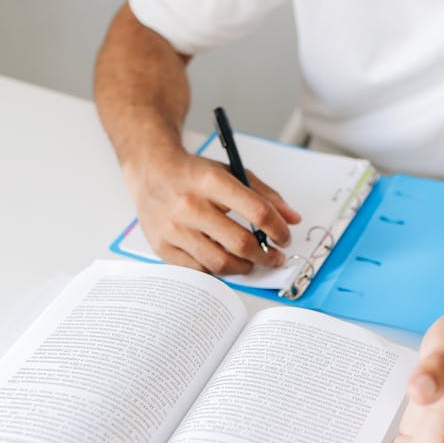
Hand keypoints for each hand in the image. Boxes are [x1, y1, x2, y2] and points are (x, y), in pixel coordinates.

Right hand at [124, 145, 301, 273]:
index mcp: (210, 180)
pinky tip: (225, 262)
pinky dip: (217, 270)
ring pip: (220, 262)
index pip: (256, 211)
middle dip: (266, 256)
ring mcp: (173, 228)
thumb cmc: (193, 174)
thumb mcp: (231, 172)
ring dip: (244, 267)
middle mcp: (189, 205)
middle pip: (240, 242)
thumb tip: (293, 219)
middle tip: (274, 258)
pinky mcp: (162, 247)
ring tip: (252, 262)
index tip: (285, 238)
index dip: (278, 229)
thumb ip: (265, 194)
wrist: (150, 172)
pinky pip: (199, 270)